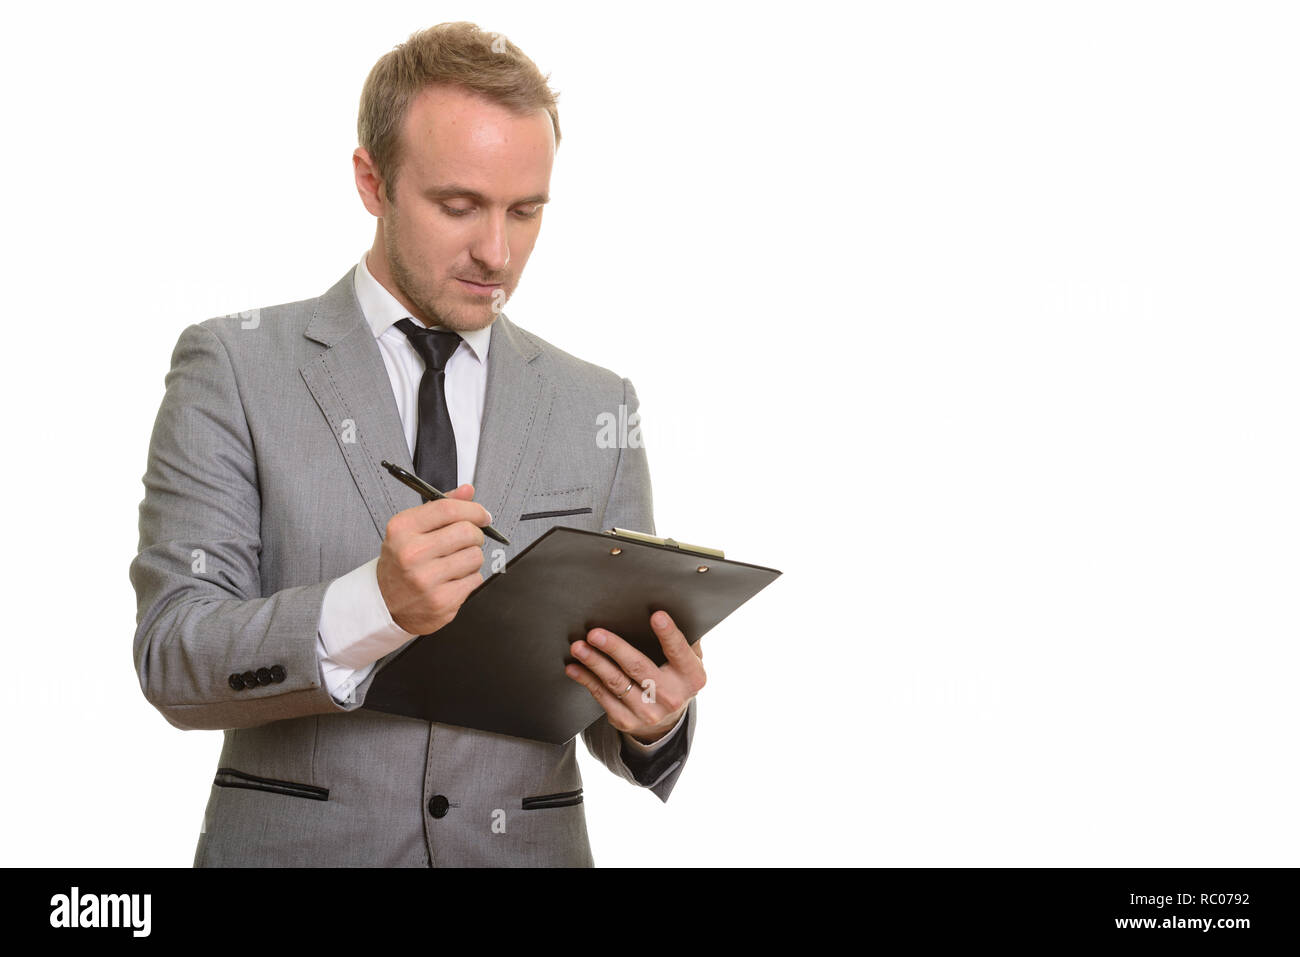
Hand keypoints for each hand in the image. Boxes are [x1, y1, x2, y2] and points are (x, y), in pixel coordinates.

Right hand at [376, 483, 491, 634]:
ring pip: (476, 556)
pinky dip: (470, 578)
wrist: (384, 602)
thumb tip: (467, 491)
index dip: (474, 509)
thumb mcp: (411, 528)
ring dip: (472, 557)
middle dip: (475, 534)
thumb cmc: (400, 562)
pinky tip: (453, 579)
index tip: (482, 515)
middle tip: (468, 539)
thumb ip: (440, 507)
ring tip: (455, 562)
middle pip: (467, 532)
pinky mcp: (442, 601)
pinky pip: (476, 580)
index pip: (448, 509)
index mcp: (403, 529)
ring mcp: (426, 580)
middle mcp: (412, 554)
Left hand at [565, 610, 705, 743]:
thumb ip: (683, 638)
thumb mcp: (687, 659)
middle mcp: (672, 697)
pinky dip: (586, 680)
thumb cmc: (675, 675)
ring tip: (579, 647)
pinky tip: (575, 668)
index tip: (656, 615)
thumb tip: (667, 607)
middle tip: (595, 634)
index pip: (679, 652)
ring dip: (594, 663)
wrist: (667, 717)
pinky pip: (602, 697)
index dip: (668, 634)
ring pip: (616, 683)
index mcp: (692, 677)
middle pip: (639, 668)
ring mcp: (649, 712)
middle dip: (615, 648)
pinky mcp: (627, 720)